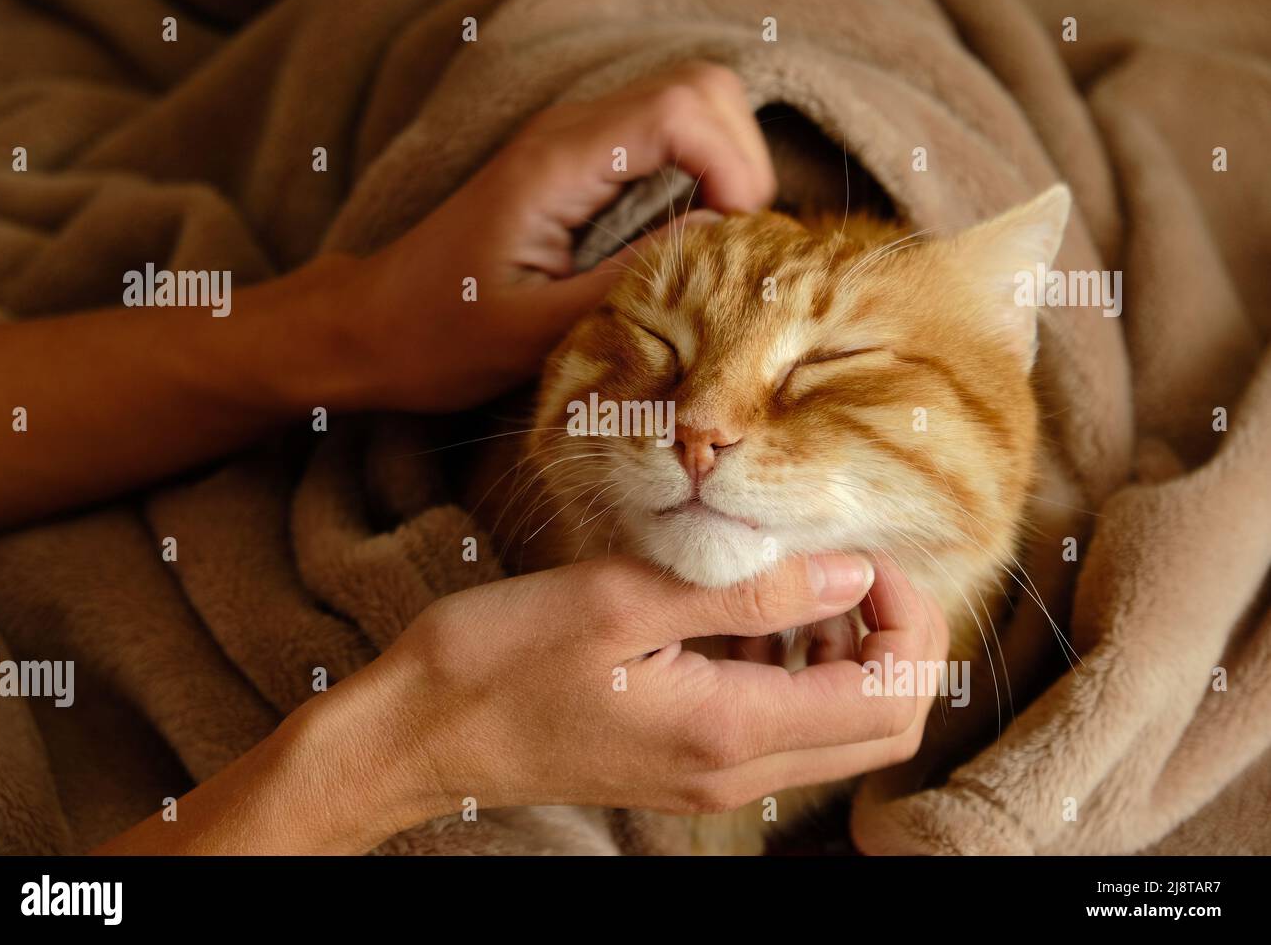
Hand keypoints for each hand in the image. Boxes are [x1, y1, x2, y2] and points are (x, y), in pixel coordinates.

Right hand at [304, 553, 946, 849]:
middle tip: (847, 564)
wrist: (417, 735)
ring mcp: (711, 773)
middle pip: (882, 725)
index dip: (907, 619)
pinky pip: (778, 725)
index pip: (888, 698)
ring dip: (843, 651)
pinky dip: (790, 665)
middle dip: (894, 639)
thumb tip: (849, 574)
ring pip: (837, 728)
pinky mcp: (686, 761)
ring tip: (788, 578)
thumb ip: (745, 589)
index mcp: (730, 730)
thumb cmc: (497, 661)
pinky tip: (740, 610)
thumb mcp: (618, 600)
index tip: (865, 553)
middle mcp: (735, 771)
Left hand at [345, 61, 774, 411]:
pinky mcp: (580, 165)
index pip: (683, 108)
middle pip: (701, 90)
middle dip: (742, 162)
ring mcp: (576, 142)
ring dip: (726, 169)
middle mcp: (572, 133)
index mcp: (558, 163)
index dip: (733, 165)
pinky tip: (689, 242)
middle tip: (734, 247)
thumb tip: (717, 239)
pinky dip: (701, 177)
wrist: (373, 325)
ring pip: (690, 108)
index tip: (734, 241)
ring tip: (716, 248)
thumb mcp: (540, 330)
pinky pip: (665, 141)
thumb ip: (632, 281)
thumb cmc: (442, 337)